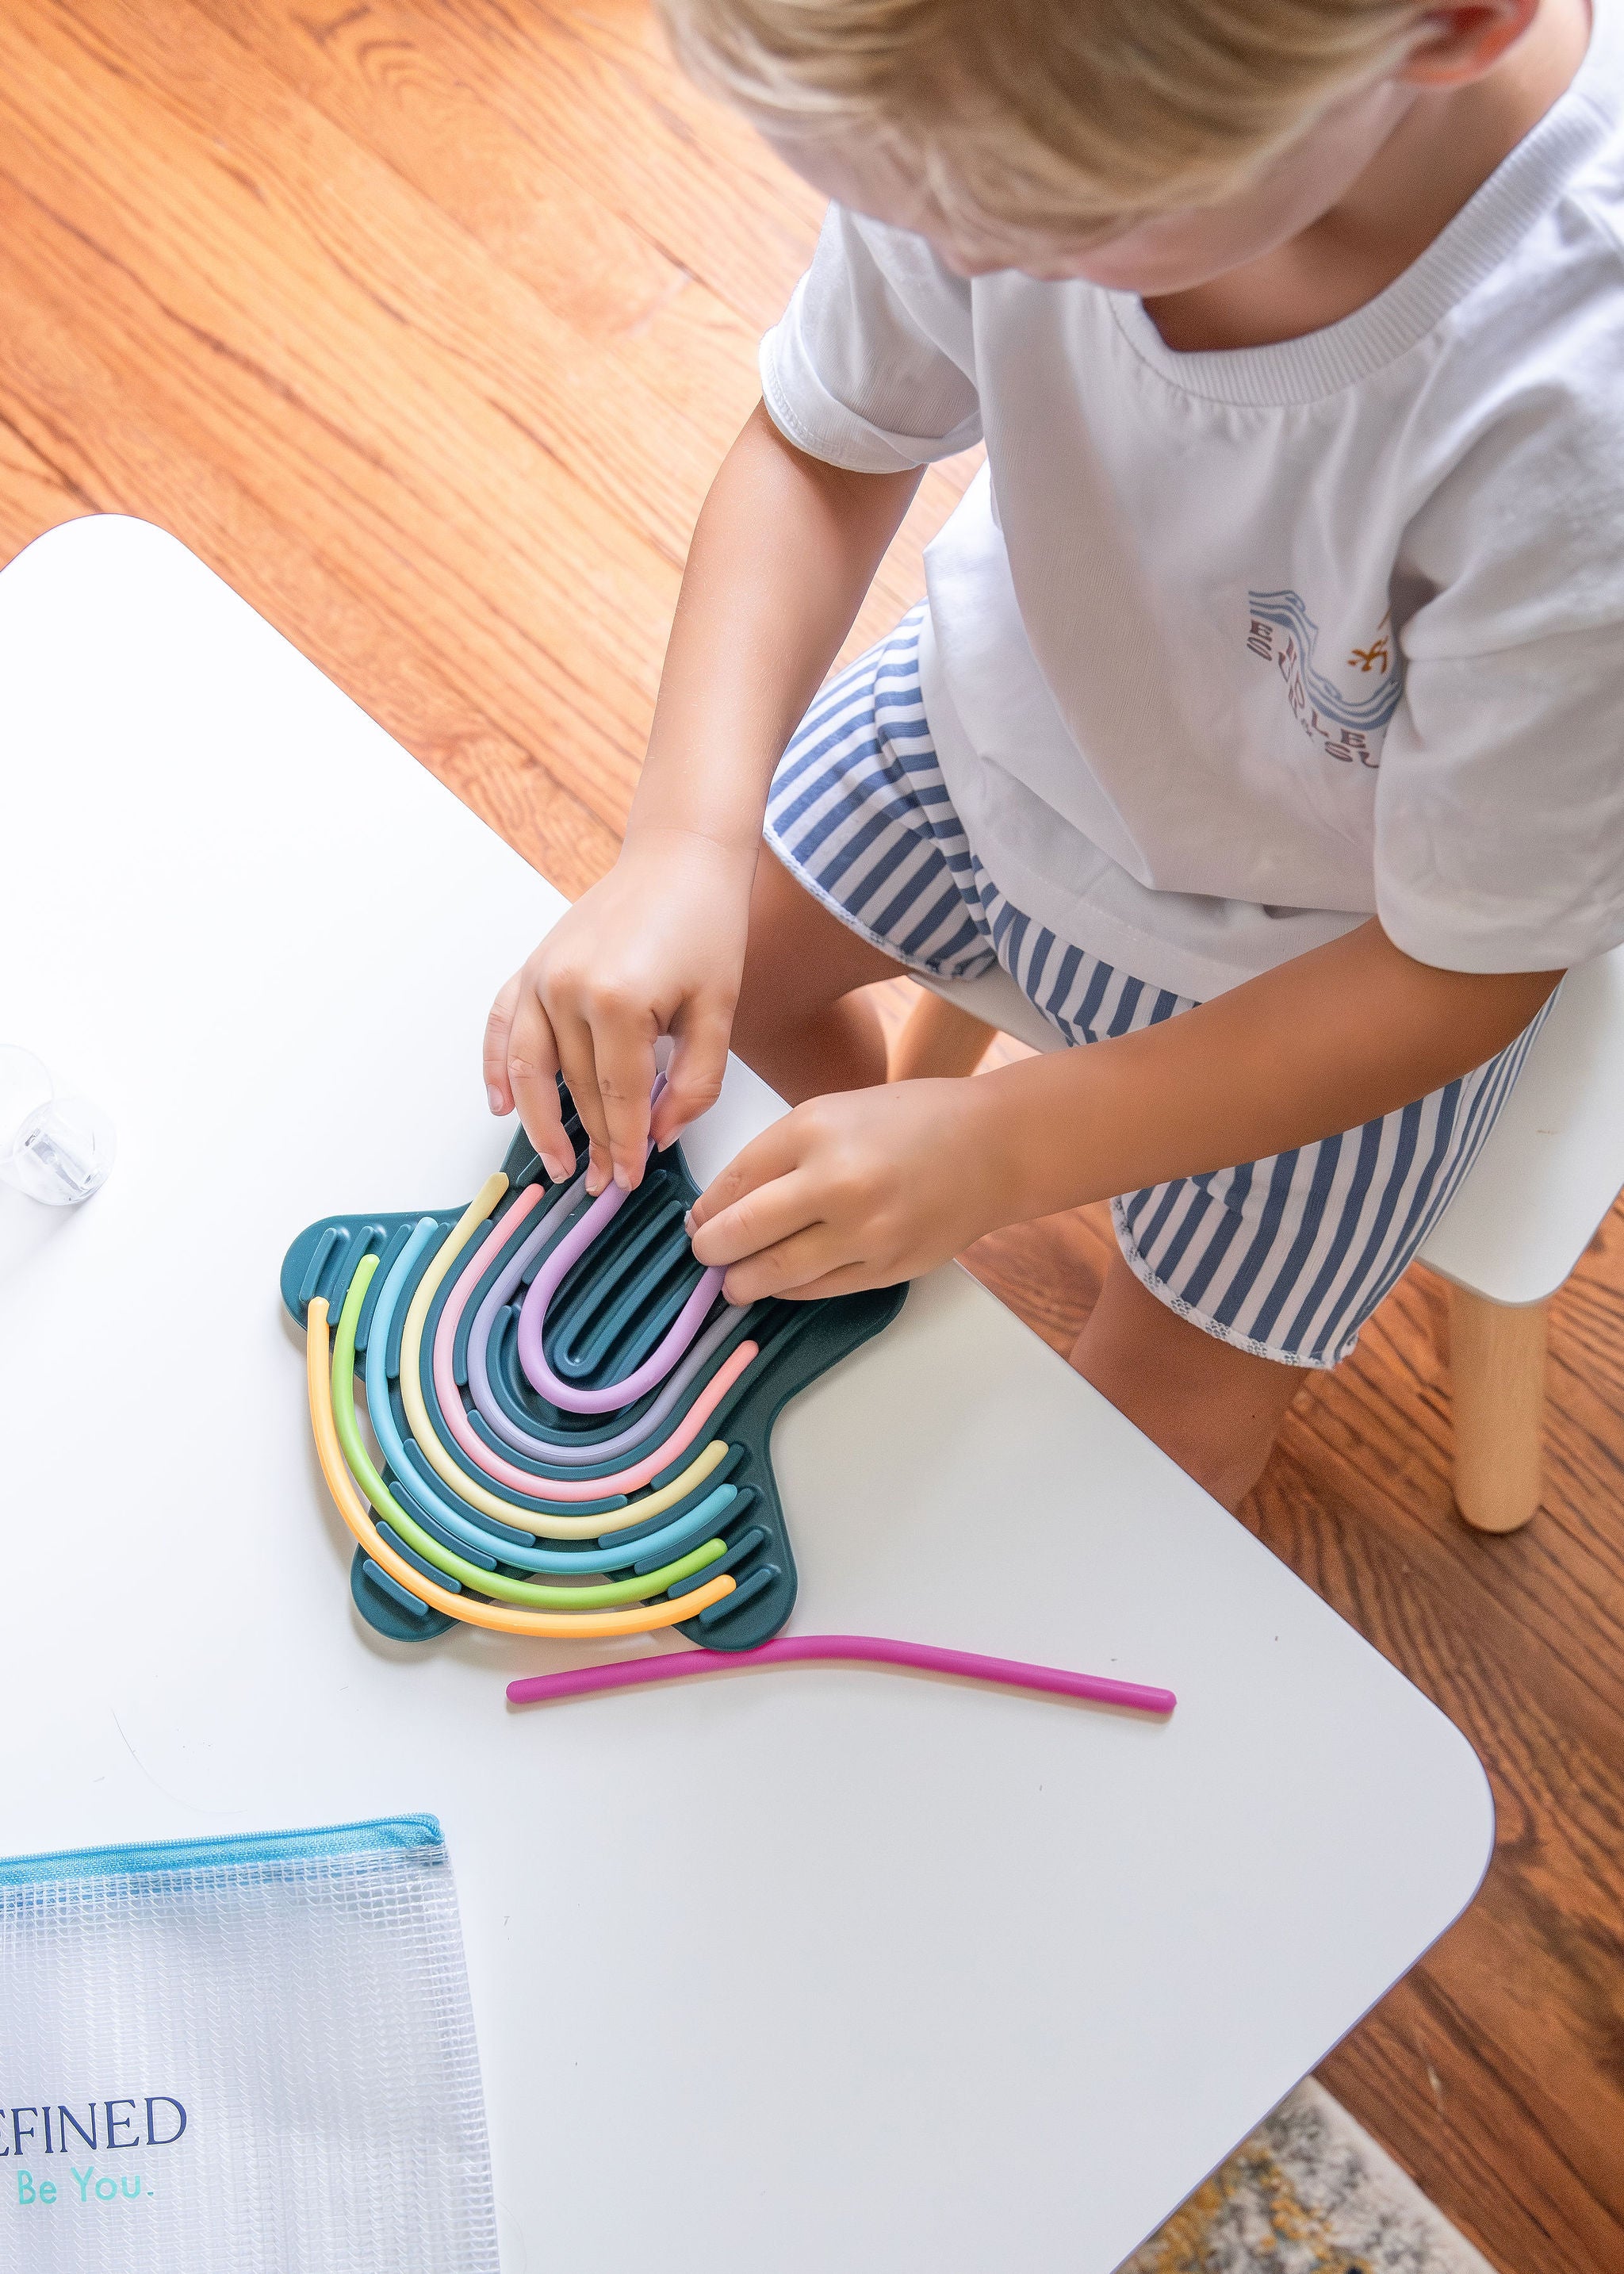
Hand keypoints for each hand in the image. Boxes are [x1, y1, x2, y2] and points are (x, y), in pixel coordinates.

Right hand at [484, 829, 755, 1194]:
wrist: (680, 856)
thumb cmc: (706, 924)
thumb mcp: (719, 1010)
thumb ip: (694, 1082)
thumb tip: (659, 1134)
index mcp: (618, 1000)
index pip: (618, 1097)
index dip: (625, 1145)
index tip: (630, 1179)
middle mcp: (566, 988)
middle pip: (577, 1088)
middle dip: (593, 1141)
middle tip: (606, 1182)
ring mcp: (542, 975)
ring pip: (530, 1068)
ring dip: (538, 1122)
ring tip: (555, 1162)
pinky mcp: (533, 965)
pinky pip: (502, 1025)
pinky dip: (497, 1067)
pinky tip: (501, 1105)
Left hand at [686, 1078, 1007, 1302]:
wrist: (993, 1147)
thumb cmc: (910, 1120)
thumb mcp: (832, 1112)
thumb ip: (777, 1155)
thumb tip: (720, 1205)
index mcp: (813, 1130)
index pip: (731, 1183)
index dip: (703, 1210)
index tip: (695, 1221)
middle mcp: (835, 1182)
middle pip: (742, 1233)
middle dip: (710, 1250)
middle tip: (704, 1254)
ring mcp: (864, 1232)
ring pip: (775, 1274)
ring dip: (742, 1282)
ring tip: (733, 1282)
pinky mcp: (886, 1268)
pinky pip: (817, 1290)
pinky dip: (789, 1290)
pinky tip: (780, 1282)